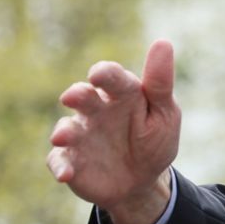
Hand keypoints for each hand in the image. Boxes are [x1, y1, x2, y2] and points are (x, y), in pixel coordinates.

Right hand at [47, 40, 179, 223]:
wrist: (143, 181)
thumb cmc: (154, 140)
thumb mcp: (164, 113)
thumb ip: (160, 83)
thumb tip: (162, 42)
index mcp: (122, 95)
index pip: (111, 77)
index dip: (104, 74)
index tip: (98, 75)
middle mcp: (96, 111)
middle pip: (82, 96)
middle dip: (77, 95)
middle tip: (74, 96)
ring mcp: (81, 136)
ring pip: (66, 128)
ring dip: (64, 132)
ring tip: (63, 137)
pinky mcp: (71, 161)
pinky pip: (60, 161)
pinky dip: (60, 166)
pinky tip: (66, 174)